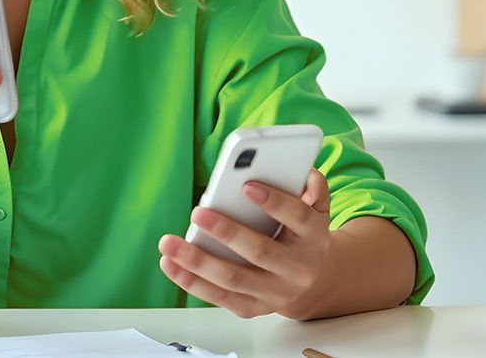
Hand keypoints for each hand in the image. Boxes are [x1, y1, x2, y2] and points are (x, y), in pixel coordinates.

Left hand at [158, 170, 335, 318]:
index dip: (274, 203)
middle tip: (198, 213)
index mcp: (314, 238)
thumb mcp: (316, 208)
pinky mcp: (253, 308)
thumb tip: (303, 177)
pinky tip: (170, 264)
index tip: (247, 186)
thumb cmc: (302, 236)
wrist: (312, 282)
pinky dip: (191, 282)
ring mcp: (275, 292)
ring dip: (198, 261)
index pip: (298, 218)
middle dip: (226, 232)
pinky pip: (219, 297)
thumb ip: (313, 186)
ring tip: (170, 243)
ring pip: (233, 279)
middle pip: (260, 252)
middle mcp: (298, 269)